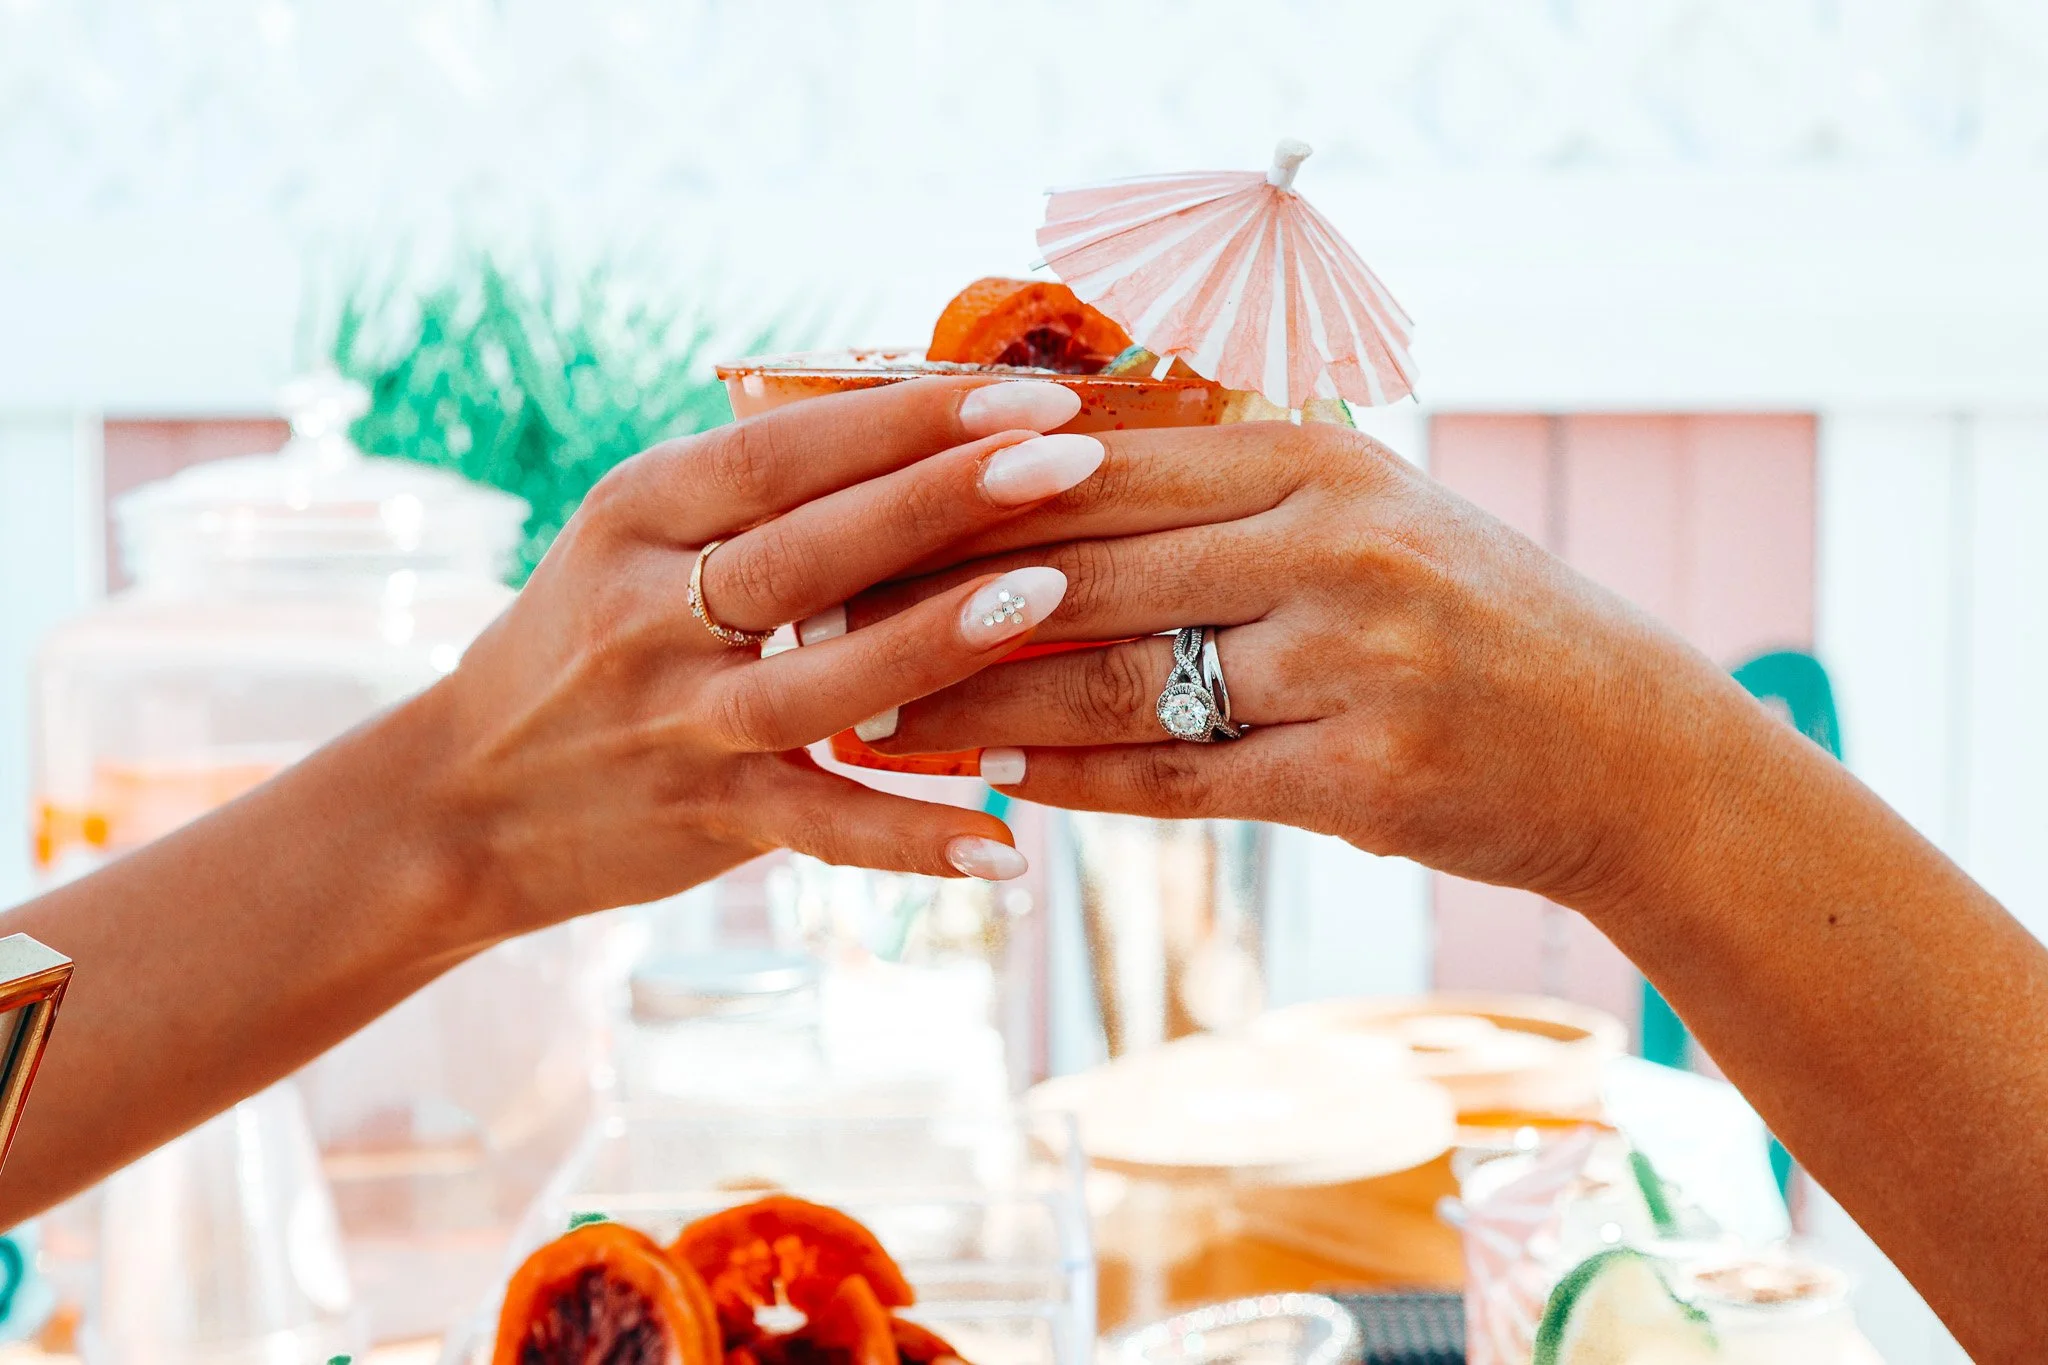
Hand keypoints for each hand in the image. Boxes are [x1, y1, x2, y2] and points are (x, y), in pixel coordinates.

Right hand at [413, 375, 1106, 938]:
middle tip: (1068, 457)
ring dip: (934, 640)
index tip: (1025, 393)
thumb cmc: (588, 639)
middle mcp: (646, 610)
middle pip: (808, 548)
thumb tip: (924, 411)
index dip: (905, 420)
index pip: (781, 451)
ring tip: (1046, 596)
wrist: (461, 799)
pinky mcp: (702, 818)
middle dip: (941, 497)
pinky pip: (820, 827)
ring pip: (815, 679)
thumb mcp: (636, 538)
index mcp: (637, 513)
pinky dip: (909, 837)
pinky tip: (1004, 839)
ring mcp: (673, 721)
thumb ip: (755, 491)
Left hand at [850, 420, 1766, 906]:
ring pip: (1114, 674)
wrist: (1627, 742)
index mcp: (1314, 460)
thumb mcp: (1358, 522)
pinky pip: (1177, 778)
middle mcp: (1331, 542)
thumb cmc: (1468, 623)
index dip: (954, 492)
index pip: (1092, 467)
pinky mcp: (1364, 774)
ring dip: (975, 695)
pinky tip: (992, 777)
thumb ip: (1212, 506)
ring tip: (867, 709)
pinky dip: (1072, 778)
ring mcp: (1353, 659)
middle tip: (814, 614)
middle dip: (933, 590)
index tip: (848, 513)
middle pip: (1082, 563)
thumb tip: (1029, 517)